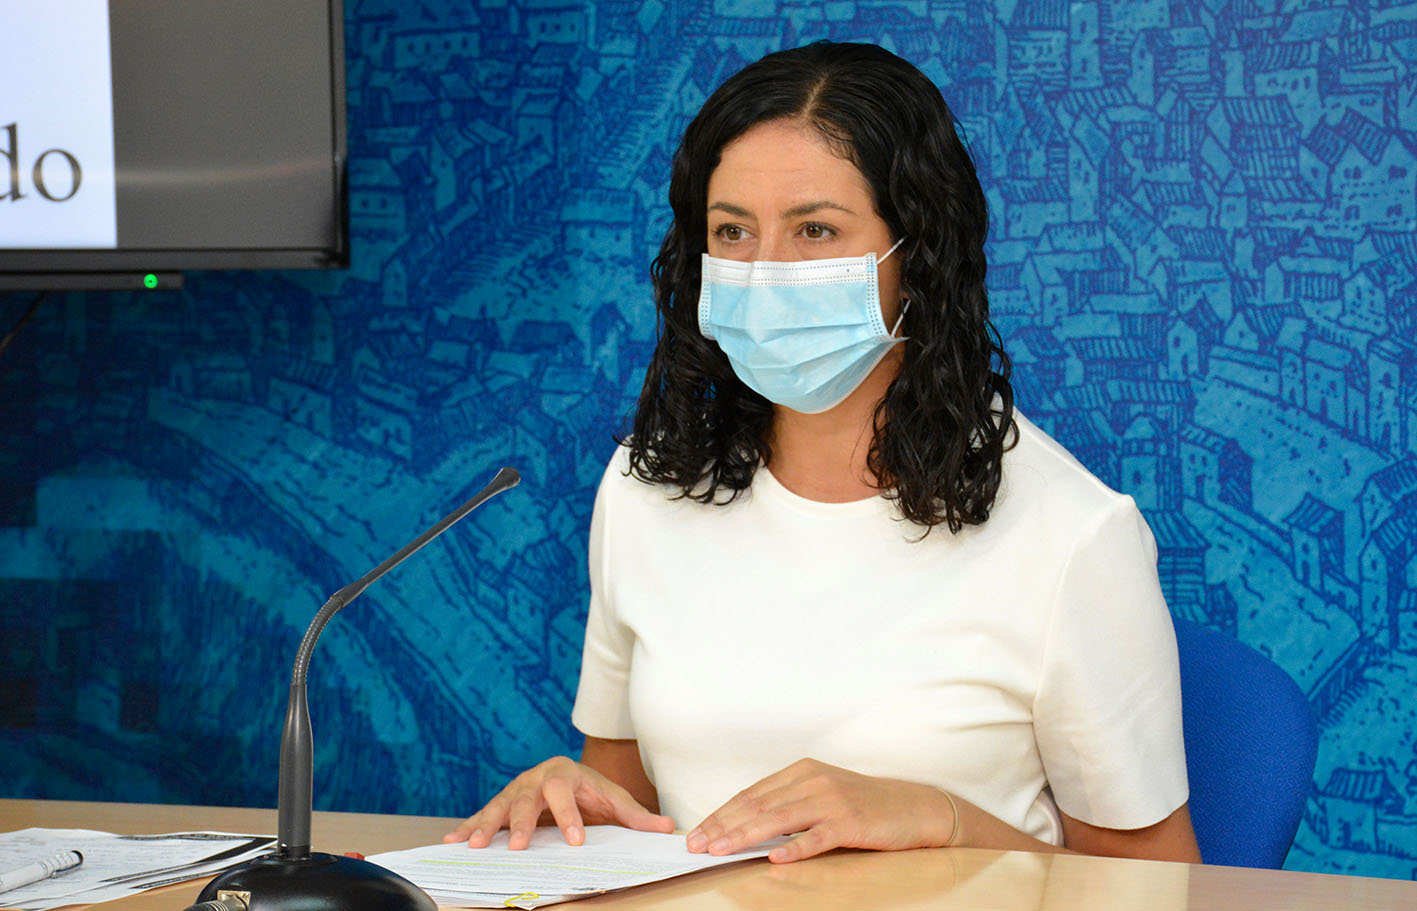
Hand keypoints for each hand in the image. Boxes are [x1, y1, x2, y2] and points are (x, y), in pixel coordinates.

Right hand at [443, 756, 674, 849]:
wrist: (570, 777)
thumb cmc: (592, 791)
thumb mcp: (614, 800)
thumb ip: (636, 815)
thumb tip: (667, 827)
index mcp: (565, 774)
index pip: (565, 792)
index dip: (569, 816)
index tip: (576, 840)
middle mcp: (536, 778)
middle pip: (527, 798)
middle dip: (520, 823)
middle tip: (516, 847)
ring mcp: (516, 789)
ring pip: (499, 806)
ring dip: (485, 826)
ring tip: (472, 845)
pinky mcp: (501, 803)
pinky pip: (482, 815)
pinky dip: (467, 828)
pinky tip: (453, 842)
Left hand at [685, 759, 957, 862]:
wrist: (914, 807)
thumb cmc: (864, 805)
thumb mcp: (822, 795)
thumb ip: (789, 805)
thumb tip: (746, 828)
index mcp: (802, 771)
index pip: (751, 794)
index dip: (721, 814)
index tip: (698, 832)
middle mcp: (813, 781)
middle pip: (757, 805)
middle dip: (723, 826)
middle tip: (697, 844)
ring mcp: (832, 800)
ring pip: (779, 819)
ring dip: (745, 836)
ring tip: (721, 850)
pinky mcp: (851, 822)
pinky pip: (817, 837)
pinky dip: (795, 848)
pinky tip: (775, 859)